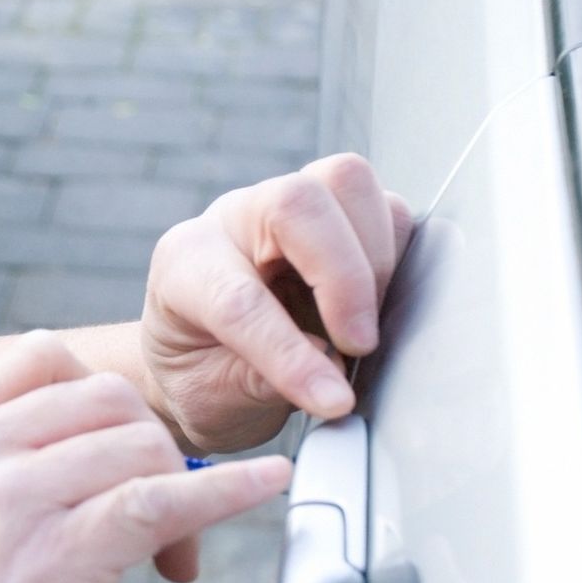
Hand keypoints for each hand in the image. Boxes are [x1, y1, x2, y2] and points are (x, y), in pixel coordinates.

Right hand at [0, 331, 290, 582]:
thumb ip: (3, 470)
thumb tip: (110, 442)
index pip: (40, 355)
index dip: (101, 394)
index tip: (127, 444)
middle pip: (105, 396)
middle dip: (153, 444)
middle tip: (163, 517)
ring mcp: (13, 502)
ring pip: (141, 443)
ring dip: (183, 490)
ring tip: (174, 556)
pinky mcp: (63, 555)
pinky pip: (166, 499)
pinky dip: (230, 490)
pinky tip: (265, 484)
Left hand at [142, 153, 413, 454]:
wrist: (201, 356)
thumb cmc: (201, 375)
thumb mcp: (209, 400)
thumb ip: (258, 383)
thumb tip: (325, 360)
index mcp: (185, 267)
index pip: (239, 298)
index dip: (289, 352)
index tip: (333, 400)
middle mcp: (233, 220)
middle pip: (297, 200)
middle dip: (344, 278)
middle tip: (358, 346)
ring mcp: (284, 205)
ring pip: (346, 182)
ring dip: (375, 258)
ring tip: (363, 325)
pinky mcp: (334, 211)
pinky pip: (385, 206)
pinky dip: (395, 254)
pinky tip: (376, 304)